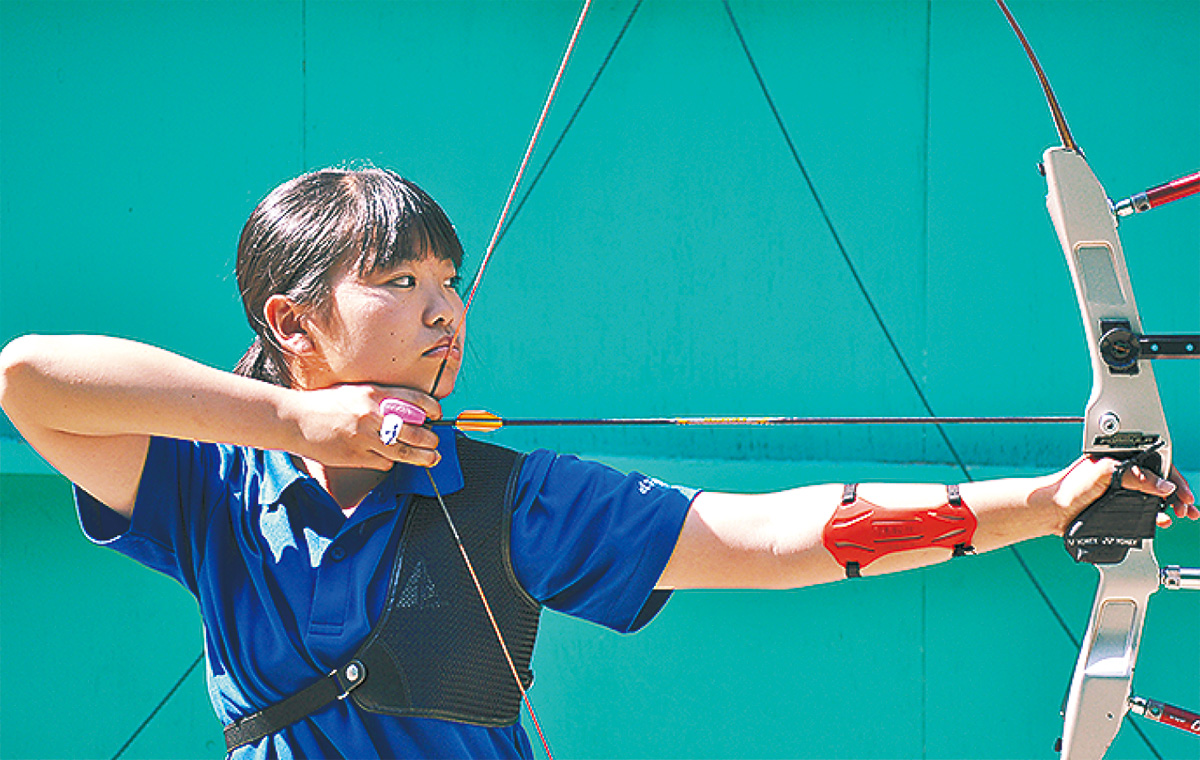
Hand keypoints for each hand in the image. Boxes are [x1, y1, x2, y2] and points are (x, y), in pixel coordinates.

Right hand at [282, 384, 442, 469]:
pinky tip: (388, 456)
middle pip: (415, 430)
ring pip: (404, 451)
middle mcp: (372, 415)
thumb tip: (412, 411)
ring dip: (422, 457)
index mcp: (374, 394)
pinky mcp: (356, 456)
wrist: (296, 420)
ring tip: (431, 458)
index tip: (437, 414)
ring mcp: (364, 437)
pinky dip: (390, 461)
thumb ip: (383, 399)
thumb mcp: (357, 392)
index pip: (415, 400)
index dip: (432, 409)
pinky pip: (384, 461)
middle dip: (431, 439)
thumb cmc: (327, 404)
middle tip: (435, 442)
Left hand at [1048, 456, 1196, 533]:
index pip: (1157, 462)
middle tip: (1187, 508)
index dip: (1173, 477)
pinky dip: (1157, 516)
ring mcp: (1122, 490)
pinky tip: (1162, 521)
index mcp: (1121, 457)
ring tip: (1180, 515)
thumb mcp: (1105, 472)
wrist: (1053, 511)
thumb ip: (1135, 476)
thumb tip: (1164, 485)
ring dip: (1171, 506)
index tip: (1184, 493)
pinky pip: (1145, 510)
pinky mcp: (1119, 507)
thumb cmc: (1069, 486)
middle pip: (1160, 481)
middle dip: (1178, 494)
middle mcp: (1124, 472)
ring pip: (1155, 496)